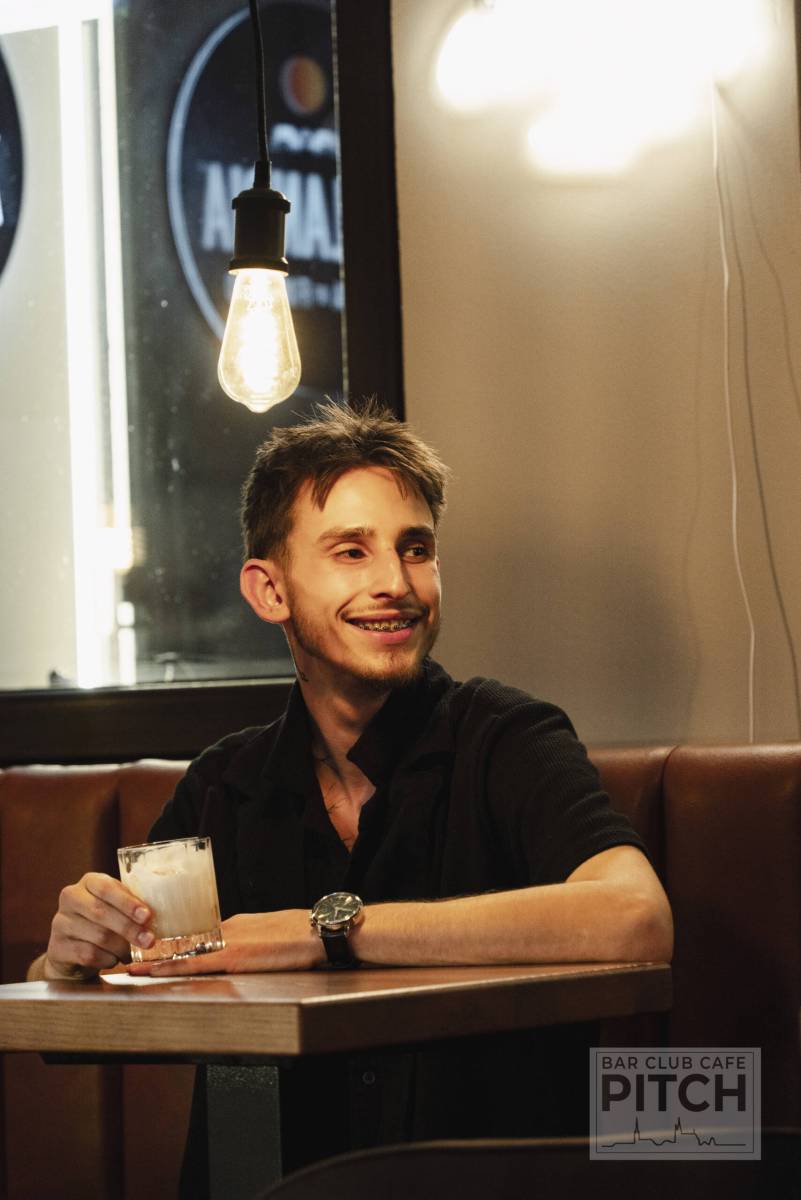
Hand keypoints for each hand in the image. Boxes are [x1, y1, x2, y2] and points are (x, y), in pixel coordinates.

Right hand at [43, 873, 153, 979]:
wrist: (74, 948)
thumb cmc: (104, 922)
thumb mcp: (116, 907)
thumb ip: (131, 906)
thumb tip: (155, 917)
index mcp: (89, 882)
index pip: (107, 888)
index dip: (128, 903)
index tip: (147, 916)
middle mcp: (71, 897)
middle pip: (101, 913)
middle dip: (129, 928)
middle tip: (148, 941)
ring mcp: (60, 922)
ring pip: (97, 936)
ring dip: (120, 948)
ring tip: (130, 953)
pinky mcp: (56, 946)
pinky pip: (87, 954)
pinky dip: (107, 960)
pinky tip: (113, 959)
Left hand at [128, 910, 325, 975]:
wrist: (320, 930)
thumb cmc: (302, 933)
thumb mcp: (271, 933)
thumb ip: (251, 941)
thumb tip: (241, 951)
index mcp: (235, 924)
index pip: (197, 934)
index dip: (172, 943)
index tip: (150, 949)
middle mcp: (226, 929)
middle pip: (184, 941)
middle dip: (154, 951)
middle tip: (126, 958)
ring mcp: (228, 942)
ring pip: (183, 950)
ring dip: (154, 961)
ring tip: (128, 967)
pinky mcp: (234, 956)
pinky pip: (194, 963)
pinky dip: (169, 967)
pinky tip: (151, 972)